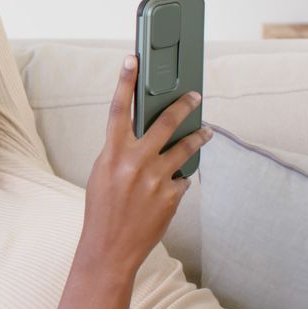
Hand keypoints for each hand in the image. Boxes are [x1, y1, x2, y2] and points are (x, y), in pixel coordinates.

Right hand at [80, 55, 212, 276]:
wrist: (109, 248)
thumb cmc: (102, 210)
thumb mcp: (102, 174)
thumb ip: (119, 152)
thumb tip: (142, 136)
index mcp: (111, 153)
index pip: (118, 109)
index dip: (125, 82)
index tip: (133, 60)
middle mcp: (134, 162)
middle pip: (164, 122)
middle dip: (183, 105)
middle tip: (195, 96)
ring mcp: (155, 179)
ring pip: (185, 148)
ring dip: (197, 138)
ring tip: (205, 132)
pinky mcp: (170, 196)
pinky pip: (181, 179)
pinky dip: (177, 180)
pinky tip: (168, 189)